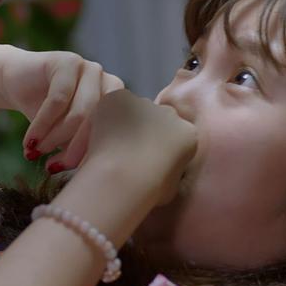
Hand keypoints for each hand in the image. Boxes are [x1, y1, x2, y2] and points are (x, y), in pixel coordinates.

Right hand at [0, 50, 123, 169]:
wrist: (18, 83)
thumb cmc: (49, 117)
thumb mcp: (69, 137)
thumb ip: (82, 150)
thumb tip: (91, 176)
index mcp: (119, 102)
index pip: (114, 134)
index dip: (95, 156)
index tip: (76, 177)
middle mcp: (110, 83)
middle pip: (100, 124)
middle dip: (75, 149)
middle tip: (53, 167)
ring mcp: (91, 69)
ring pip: (80, 112)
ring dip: (55, 137)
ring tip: (37, 152)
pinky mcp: (68, 61)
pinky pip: (58, 99)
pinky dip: (42, 124)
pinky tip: (29, 141)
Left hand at [83, 90, 196, 207]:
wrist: (124, 175)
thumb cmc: (150, 189)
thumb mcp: (171, 187)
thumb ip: (169, 170)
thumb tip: (160, 169)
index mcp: (188, 134)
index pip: (177, 136)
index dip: (162, 147)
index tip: (149, 159)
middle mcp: (170, 113)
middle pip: (158, 118)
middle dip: (147, 131)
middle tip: (129, 151)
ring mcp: (144, 102)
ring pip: (135, 111)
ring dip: (126, 124)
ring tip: (110, 146)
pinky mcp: (120, 96)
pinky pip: (113, 105)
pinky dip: (105, 118)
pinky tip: (96, 137)